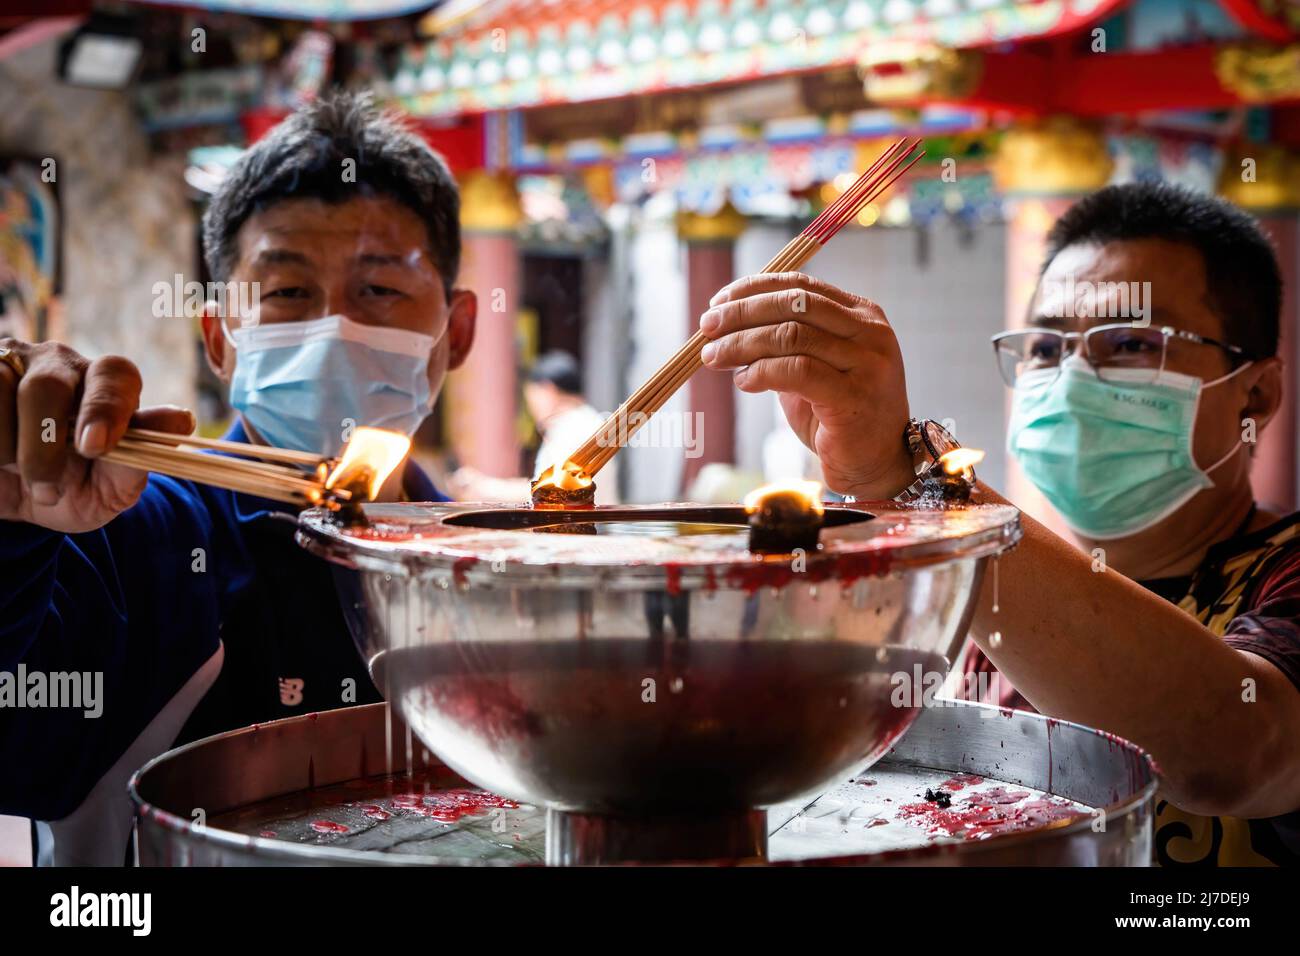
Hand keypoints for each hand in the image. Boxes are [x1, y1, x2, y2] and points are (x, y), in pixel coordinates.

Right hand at [0, 338, 194, 533]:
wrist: (15, 504)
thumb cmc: (71, 491)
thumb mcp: (108, 490)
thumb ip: (138, 459)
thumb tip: (181, 420)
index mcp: (106, 384)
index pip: (115, 375)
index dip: (106, 408)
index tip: (93, 447)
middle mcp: (59, 363)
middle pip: (47, 386)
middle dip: (43, 446)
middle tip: (47, 487)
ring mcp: (11, 362)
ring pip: (0, 393)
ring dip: (9, 451)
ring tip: (17, 472)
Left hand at [699, 273, 913, 498]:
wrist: (874, 463)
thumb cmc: (837, 414)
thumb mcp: (813, 366)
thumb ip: (785, 340)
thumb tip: (726, 323)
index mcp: (862, 315)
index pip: (800, 286)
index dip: (753, 289)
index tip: (717, 303)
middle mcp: (870, 333)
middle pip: (794, 305)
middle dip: (742, 313)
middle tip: (707, 328)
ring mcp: (867, 363)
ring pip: (791, 336)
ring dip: (742, 344)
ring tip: (714, 357)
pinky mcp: (854, 396)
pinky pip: (797, 371)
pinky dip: (761, 372)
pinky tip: (744, 381)